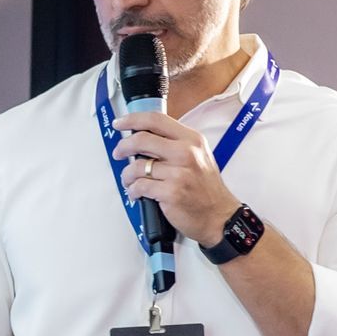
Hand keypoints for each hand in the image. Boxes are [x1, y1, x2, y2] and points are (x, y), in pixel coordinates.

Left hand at [116, 110, 230, 248]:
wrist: (218, 215)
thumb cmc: (205, 187)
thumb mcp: (197, 155)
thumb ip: (174, 143)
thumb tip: (143, 138)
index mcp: (191, 139)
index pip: (156, 120)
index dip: (133, 119)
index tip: (120, 123)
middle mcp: (186, 152)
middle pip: (142, 139)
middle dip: (123, 147)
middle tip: (119, 153)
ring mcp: (179, 173)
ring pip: (137, 166)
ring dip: (127, 175)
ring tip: (129, 181)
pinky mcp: (171, 192)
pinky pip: (140, 186)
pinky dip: (133, 190)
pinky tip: (136, 193)